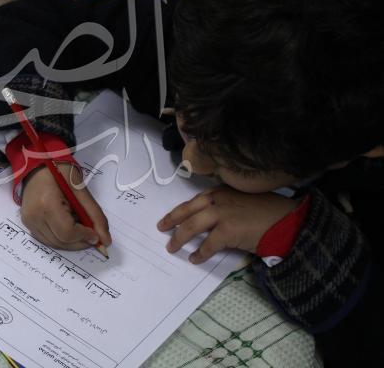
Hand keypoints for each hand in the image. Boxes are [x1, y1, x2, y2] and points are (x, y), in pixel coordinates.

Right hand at [21, 162, 111, 250]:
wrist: (38, 164)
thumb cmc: (59, 171)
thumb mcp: (81, 189)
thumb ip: (95, 215)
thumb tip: (105, 240)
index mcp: (47, 204)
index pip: (67, 232)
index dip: (84, 236)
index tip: (96, 234)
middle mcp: (33, 215)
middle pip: (61, 242)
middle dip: (80, 241)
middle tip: (92, 233)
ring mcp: (28, 221)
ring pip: (54, 244)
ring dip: (71, 242)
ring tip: (79, 228)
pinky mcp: (27, 223)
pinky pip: (47, 240)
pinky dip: (61, 239)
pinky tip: (68, 227)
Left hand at [157, 187, 299, 263]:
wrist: (289, 221)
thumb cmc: (270, 212)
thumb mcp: (243, 201)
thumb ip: (225, 205)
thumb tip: (209, 221)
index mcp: (221, 191)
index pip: (194, 201)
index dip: (181, 210)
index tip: (171, 217)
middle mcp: (219, 199)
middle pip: (187, 210)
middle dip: (172, 220)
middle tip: (161, 228)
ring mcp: (223, 214)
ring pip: (192, 226)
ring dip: (179, 238)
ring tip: (171, 247)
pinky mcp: (228, 230)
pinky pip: (208, 244)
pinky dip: (200, 253)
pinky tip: (195, 259)